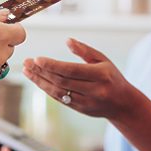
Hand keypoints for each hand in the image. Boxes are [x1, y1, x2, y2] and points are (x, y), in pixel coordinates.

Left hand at [23, 38, 140, 122]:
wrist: (123, 104)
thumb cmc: (111, 77)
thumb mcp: (103, 60)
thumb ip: (85, 50)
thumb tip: (67, 40)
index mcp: (101, 75)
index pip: (72, 70)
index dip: (53, 65)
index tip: (37, 58)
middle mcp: (94, 90)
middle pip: (62, 81)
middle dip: (42, 72)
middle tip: (27, 62)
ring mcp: (87, 102)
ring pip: (59, 92)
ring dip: (40, 82)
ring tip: (27, 71)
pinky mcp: (80, 110)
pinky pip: (60, 99)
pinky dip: (47, 89)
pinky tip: (37, 80)